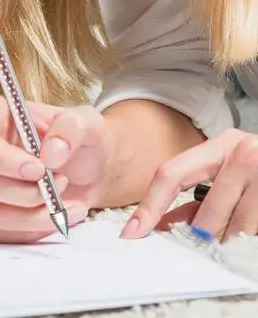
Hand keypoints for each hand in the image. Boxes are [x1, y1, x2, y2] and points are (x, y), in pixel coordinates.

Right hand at [0, 95, 108, 242]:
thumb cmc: (77, 139)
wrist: (85, 170)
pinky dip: (34, 231)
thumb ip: (72, 127)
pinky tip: (57, 215)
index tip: (39, 170)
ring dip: (32, 216)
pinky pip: (0, 233)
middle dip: (23, 193)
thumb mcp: (86, 122)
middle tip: (58, 185)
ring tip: (63, 203)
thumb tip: (51, 152)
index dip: (1, 159)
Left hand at [123, 129, 257, 241]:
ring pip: (235, 228)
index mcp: (220, 144)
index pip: (171, 174)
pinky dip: (250, 236)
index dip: (150, 205)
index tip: (134, 231)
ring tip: (239, 226)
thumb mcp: (228, 170)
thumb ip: (197, 191)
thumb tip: (159, 221)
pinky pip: (255, 232)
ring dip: (232, 235)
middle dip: (203, 230)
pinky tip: (251, 226)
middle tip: (205, 235)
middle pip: (206, 211)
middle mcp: (243, 153)